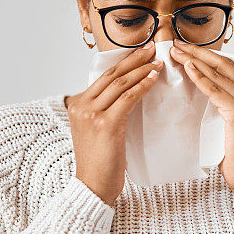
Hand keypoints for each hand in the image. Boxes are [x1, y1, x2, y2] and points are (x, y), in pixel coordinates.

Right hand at [67, 42, 162, 206]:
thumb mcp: (96, 130)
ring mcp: (92, 114)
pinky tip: (153, 78)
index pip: (103, 77)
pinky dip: (142, 86)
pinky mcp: (105, 124)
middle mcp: (81, 105)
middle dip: (134, 58)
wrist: (93, 185)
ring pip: (120, 83)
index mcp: (76, 104)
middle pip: (111, 75)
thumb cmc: (99, 162)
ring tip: (157, 61)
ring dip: (141, 69)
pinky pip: (127, 98)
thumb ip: (104, 111)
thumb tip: (126, 94)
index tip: (140, 53)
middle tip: (152, 47)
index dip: (124, 63)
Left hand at [170, 38, 233, 204]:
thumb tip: (199, 96)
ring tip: (176, 53)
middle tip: (176, 44)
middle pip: (223, 64)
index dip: (207, 56)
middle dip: (198, 52)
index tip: (186, 50)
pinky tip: (188, 69)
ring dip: (195, 61)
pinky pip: (216, 91)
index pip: (228, 68)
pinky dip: (201, 78)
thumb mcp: (226, 126)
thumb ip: (219, 109)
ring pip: (219, 74)